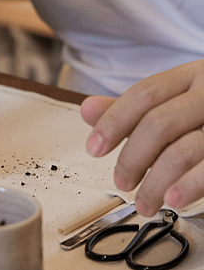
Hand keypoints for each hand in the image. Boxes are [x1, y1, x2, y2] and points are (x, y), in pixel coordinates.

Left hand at [81, 60, 203, 215]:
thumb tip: (88, 110)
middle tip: (120, 181)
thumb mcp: (171, 104)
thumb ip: (130, 109)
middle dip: (132, 158)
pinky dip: (189, 185)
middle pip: (158, 123)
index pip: (143, 94)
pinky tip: (173, 198)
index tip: (94, 148)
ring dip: (155, 181)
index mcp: (190, 76)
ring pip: (183, 150)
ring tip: (144, 202)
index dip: (113, 122)